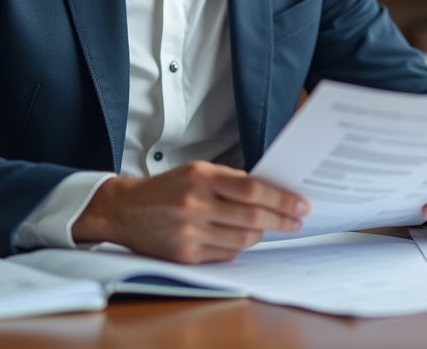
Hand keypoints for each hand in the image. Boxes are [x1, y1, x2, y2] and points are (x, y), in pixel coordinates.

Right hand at [71, 161, 309, 263]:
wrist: (125, 210)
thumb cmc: (165, 189)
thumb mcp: (197, 171)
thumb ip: (230, 180)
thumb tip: (269, 192)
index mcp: (200, 178)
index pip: (252, 189)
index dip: (282, 199)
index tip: (301, 204)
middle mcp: (195, 205)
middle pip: (252, 216)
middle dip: (281, 219)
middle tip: (297, 220)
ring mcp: (190, 233)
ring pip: (243, 240)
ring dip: (261, 234)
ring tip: (268, 227)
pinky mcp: (186, 255)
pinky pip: (226, 255)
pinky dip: (238, 247)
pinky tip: (240, 238)